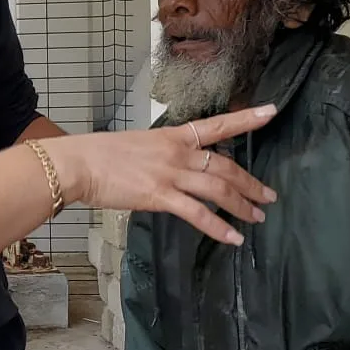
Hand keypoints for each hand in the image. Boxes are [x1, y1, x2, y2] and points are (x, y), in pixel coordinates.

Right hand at [43, 105, 277, 245]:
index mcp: (172, 136)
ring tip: (257, 218)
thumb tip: (173, 171)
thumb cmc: (100, 154)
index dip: (246, 118)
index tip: (271, 112)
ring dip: (242, 204)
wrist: (78, 163)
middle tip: (269, 196)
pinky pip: (197, 213)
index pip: (216, 125)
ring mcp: (170, 174)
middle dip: (250, 182)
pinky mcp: (159, 196)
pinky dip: (218, 227)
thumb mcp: (138, 145)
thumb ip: (161, 156)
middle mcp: (177, 153)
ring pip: (218, 188)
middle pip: (224, 165)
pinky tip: (233, 238)